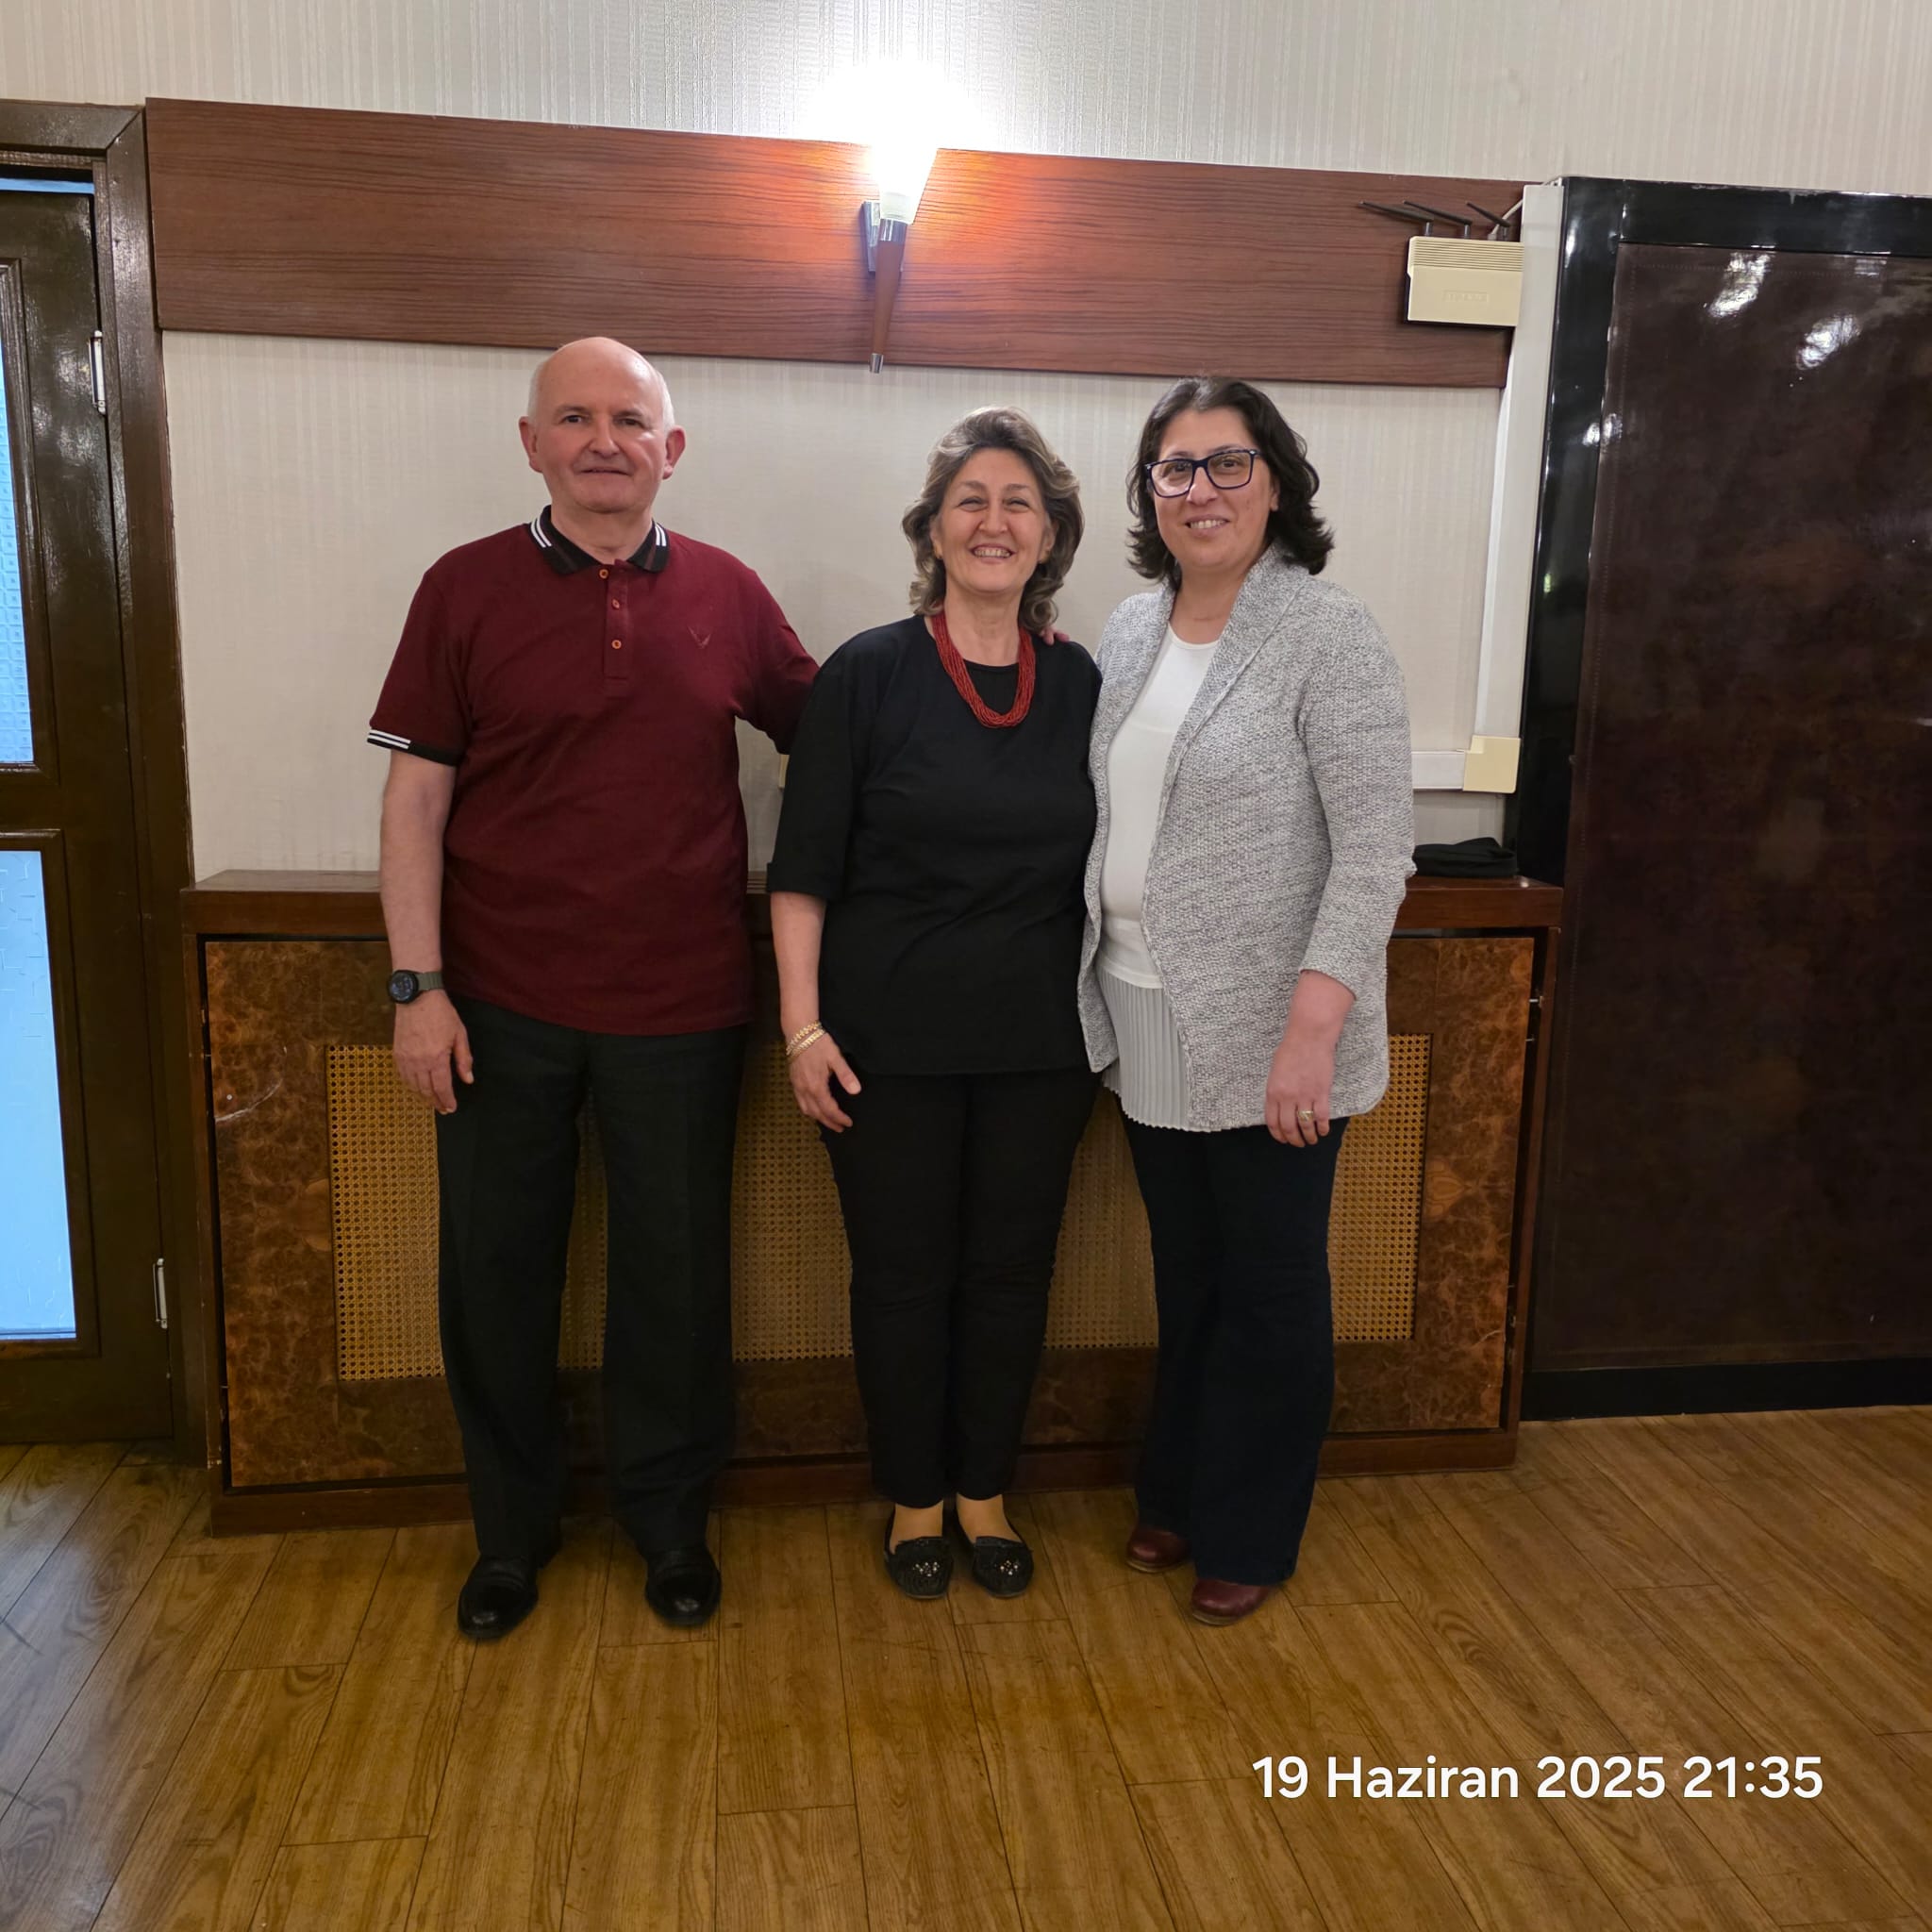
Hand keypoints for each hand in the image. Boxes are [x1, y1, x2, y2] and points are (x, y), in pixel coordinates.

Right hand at [393, 991, 472, 1112]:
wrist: (417, 997)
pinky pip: (403, 1076)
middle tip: (443, 1109)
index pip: (442, 1087)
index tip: (451, 1108)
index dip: (446, 1100)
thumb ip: (464, 1059)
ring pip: (413, 1086)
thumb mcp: (459, 1034)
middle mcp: (419, 1062)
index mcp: (437, 1058)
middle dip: (435, 1102)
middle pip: (426, 1090)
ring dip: (423, 1096)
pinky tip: (416, 1088)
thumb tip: (468, 1080)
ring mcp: (406, 1059)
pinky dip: (410, 1085)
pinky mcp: (397, 1053)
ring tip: (431, 1102)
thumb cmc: (441, 1014)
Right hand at [787, 1031, 860, 1130]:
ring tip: (828, 1121)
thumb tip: (856, 1091)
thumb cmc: (818, 1043)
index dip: (839, 1118)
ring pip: (806, 1109)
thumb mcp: (835, 1057)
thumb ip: (846, 1075)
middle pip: (817, 1113)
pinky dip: (808, 1110)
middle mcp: (805, 1090)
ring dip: (818, 1118)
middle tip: (840, 1128)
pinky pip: (800, 1102)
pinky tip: (814, 1108)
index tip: (848, 1123)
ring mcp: (797, 1086)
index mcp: (816, 1086)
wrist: (798, 1032)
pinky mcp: (793, 1082)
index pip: (829, 1109)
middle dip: (829, 1122)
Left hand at [1265, 1032, 1333, 1146]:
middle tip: (1298, 1143)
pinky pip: (1322, 1118)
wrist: (1309, 1037)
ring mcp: (1305, 1097)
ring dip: (1309, 1137)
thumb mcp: (1275, 1071)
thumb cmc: (1291, 1050)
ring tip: (1311, 1140)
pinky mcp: (1321, 1094)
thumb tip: (1279, 1107)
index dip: (1278, 1135)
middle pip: (1289, 1128)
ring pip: (1306, 1126)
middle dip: (1293, 1140)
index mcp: (1273, 1092)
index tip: (1283, 1139)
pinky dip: (1323, 1128)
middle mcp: (1287, 1098)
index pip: (1273, 1122)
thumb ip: (1276, 1090)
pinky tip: (1324, 1131)